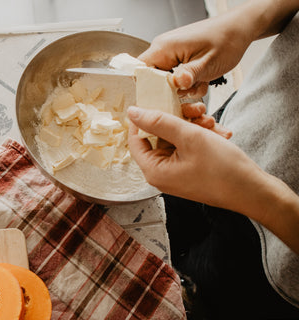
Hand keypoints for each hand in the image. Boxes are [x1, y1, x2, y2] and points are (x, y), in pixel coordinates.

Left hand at [127, 106, 298, 253]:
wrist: (254, 191)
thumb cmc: (222, 169)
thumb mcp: (189, 137)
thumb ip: (159, 122)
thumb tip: (133, 112)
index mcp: (154, 170)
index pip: (135, 139)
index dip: (143, 118)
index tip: (155, 101)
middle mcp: (161, 173)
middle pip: (157, 137)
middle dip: (176, 120)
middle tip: (195, 110)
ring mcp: (176, 172)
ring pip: (175, 139)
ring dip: (192, 126)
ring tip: (210, 121)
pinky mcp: (189, 170)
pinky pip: (187, 147)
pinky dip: (199, 136)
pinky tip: (216, 131)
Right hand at [139, 15, 251, 97]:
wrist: (240, 29)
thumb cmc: (226, 39)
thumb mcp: (208, 62)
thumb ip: (189, 74)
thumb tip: (176, 83)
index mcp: (164, 47)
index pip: (140, 71)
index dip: (148, 88)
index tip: (163, 97)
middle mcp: (163, 49)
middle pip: (153, 79)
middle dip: (170, 91)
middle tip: (189, 90)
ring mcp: (171, 54)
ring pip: (166, 81)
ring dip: (182, 88)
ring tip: (200, 82)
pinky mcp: (179, 58)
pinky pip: (175, 77)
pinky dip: (188, 84)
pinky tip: (201, 80)